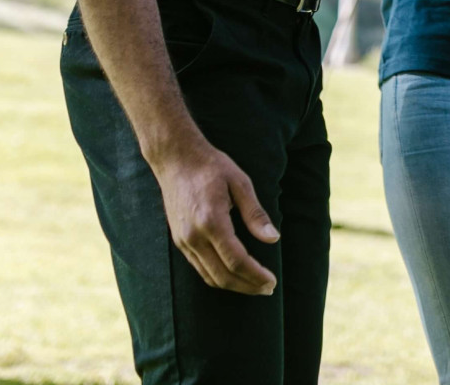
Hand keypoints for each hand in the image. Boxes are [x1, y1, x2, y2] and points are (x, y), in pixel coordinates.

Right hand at [153, 139, 279, 293]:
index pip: (237, 260)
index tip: (272, 282)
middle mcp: (194, 236)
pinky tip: (233, 275)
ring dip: (233, 286)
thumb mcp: (240, 182)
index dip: (256, 275)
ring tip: (254, 286)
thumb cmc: (211, 167)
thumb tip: (273, 238)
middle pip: (223, 275)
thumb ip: (255, 214)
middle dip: (248, 286)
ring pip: (209, 276)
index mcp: (211, 221)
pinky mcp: (179, 241)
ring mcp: (184, 240)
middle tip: (268, 289)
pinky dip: (217, 277)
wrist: (176, 159)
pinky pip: (199, 268)